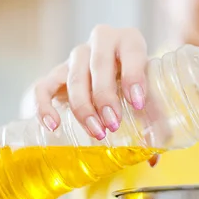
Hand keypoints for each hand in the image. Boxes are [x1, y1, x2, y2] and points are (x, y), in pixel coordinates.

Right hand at [21, 25, 147, 138]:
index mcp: (128, 41)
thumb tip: (154, 157)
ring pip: (73, 76)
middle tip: (113, 124)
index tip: (138, 103)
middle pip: (99, 63)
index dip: (134, 75)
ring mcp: (76, 57)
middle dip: (105, 96)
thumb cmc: (133, 87)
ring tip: (96, 132)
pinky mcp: (55, 74)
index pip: (131, 50)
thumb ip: (155, 122)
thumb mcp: (148, 96)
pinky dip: (44, 105)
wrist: (108, 79)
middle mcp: (101, 42)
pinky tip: (53, 125)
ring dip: (83, 106)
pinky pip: (43, 86)